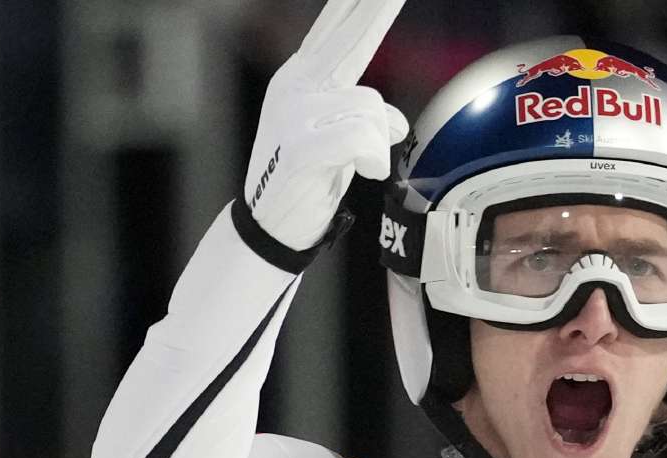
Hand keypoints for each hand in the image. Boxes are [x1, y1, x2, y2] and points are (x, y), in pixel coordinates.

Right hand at [244, 0, 408, 249]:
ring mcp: (294, 112)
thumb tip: (396, 121)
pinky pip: (362, 139)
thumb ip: (363, 113)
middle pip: (348, 36)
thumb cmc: (308, 178)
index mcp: (303, 75)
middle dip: (376, 7)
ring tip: (354, 164)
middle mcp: (296, 84)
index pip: (337, 25)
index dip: (360, 3)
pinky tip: (361, 172)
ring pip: (370, 108)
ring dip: (377, 143)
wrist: (270, 225)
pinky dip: (373, 160)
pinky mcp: (300, 145)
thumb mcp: (339, 136)